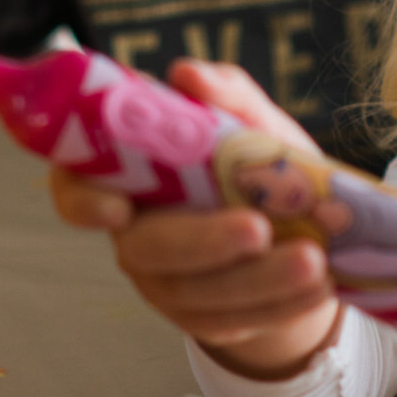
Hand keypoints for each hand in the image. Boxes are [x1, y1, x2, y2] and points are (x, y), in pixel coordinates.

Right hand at [49, 59, 341, 378]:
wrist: (298, 230)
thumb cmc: (256, 163)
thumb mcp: (252, 121)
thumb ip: (224, 94)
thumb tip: (187, 74)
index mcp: (127, 174)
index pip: (75, 188)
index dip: (83, 202)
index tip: (120, 207)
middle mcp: (134, 232)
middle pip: (146, 248)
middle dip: (204, 243)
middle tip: (260, 228)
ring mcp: (164, 281)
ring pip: (195, 293)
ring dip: (258, 281)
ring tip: (314, 261)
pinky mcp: (202, 319)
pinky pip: (232, 322)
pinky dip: (280, 306)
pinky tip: (320, 288)